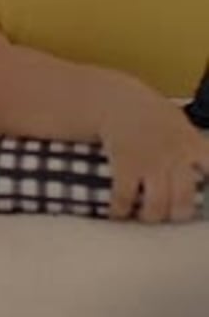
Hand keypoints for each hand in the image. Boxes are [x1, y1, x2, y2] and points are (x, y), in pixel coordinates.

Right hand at [100, 84, 208, 222]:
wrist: (116, 100)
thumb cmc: (147, 111)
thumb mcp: (178, 122)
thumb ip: (191, 145)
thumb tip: (204, 168)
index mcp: (191, 143)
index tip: (206, 199)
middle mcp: (175, 155)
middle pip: (184, 200)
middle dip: (177, 214)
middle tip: (170, 214)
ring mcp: (150, 161)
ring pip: (157, 206)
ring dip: (150, 216)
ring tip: (145, 215)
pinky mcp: (126, 164)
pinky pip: (125, 197)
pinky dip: (120, 209)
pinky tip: (118, 211)